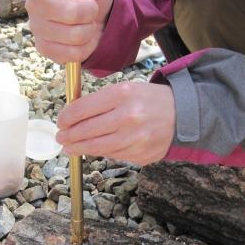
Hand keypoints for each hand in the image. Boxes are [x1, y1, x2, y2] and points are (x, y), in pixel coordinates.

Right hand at [0, 0, 113, 63]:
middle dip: (87, 10)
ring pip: (73, 35)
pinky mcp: (45, 50)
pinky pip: (73, 53)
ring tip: (86, 22)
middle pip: (64, 12)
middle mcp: (33, 5)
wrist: (100, 15)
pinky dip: (87, 46)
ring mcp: (37, 29)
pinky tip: (82, 38)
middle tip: (90, 6)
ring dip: (89, 29)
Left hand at [56, 82, 175, 165]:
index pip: (83, 109)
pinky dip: (101, 152)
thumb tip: (72, 116)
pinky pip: (113, 155)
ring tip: (70, 147)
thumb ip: (100, 101)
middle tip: (61, 137)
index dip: (66, 118)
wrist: (184, 114)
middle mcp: (128, 116)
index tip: (61, 121)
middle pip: (86, 131)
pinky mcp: (141, 154)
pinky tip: (93, 149)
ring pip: (97, 147)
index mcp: (122, 94)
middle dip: (68, 136)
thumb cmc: (150, 99)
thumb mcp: (126, 89)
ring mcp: (136, 138)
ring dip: (79, 148)